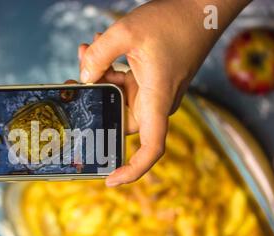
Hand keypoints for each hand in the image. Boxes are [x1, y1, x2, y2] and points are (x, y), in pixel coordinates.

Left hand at [79, 0, 249, 186]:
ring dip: (98, 78)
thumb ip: (99, 55)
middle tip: (71, 86)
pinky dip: (107, 69)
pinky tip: (94, 47)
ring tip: (85, 52)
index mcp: (157, 100)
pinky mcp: (149, 80)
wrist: (202, 7)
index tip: (110, 179)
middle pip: (118, 119)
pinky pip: (121, 84)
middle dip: (94, 105)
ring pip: (116, 98)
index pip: (151, 148)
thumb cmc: (174, 20)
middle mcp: (156, 102)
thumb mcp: (127, 32)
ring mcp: (152, 92)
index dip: (132, 170)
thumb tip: (83, 77)